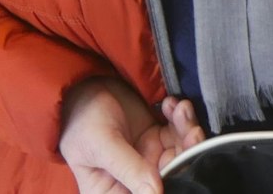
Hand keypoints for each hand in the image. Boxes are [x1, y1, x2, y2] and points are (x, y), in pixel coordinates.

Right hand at [59, 78, 204, 193]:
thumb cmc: (80, 121)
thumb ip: (129, 168)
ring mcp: (147, 158)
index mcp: (112, 192)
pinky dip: (181, 118)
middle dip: (187, 152)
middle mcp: (133, 180)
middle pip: (172, 174)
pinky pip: (179, 132)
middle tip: (192, 131)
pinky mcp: (156, 137)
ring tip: (181, 109)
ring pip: (181, 152)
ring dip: (187, 131)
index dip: (171, 182)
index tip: (183, 163)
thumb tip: (155, 193)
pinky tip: (172, 104)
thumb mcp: (101, 145)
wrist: (81, 88)